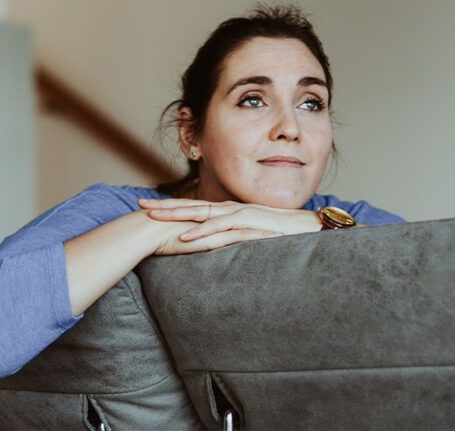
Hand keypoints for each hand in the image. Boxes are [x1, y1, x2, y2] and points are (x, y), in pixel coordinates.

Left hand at [137, 197, 321, 255]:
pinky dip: (202, 233)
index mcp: (231, 213)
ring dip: (176, 216)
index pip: (196, 208)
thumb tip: (219, 249)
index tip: (150, 209)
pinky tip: (184, 238)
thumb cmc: (286, 235)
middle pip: (192, 206)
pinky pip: (221, 229)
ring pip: (202, 214)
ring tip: (153, 219)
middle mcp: (232, 210)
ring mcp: (241, 215)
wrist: (315, 228)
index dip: (172, 207)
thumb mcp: (255, 238)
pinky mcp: (251, 224)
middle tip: (139, 206)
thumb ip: (237, 240)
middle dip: (165, 206)